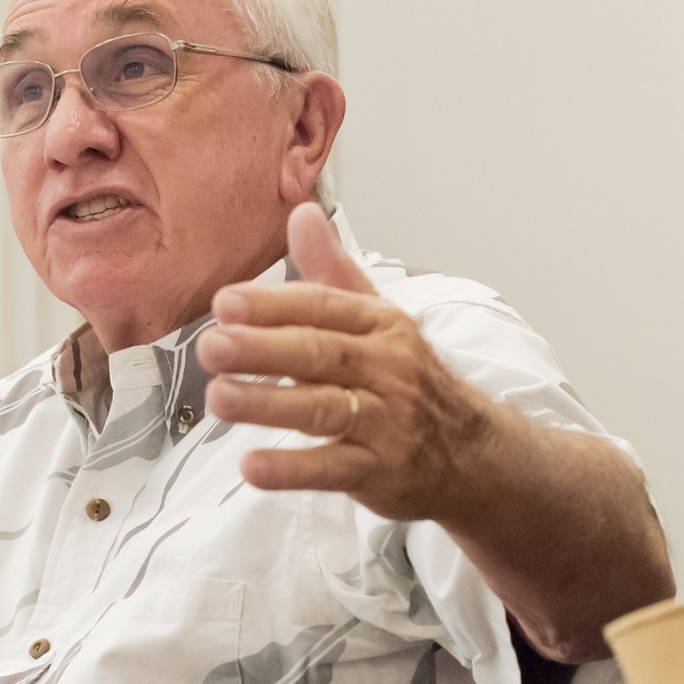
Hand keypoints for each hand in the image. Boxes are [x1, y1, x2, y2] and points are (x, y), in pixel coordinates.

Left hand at [198, 203, 504, 524]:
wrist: (471, 453)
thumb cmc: (409, 381)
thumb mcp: (377, 320)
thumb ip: (330, 272)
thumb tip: (301, 212)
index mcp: (380, 325)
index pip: (324, 307)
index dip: (274, 305)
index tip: (225, 303)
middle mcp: (386, 369)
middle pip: (320, 355)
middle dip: (263, 349)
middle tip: (212, 345)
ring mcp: (384, 422)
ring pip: (323, 409)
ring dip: (269, 405)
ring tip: (219, 399)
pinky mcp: (379, 471)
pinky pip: (333, 469)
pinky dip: (292, 469)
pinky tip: (252, 467)